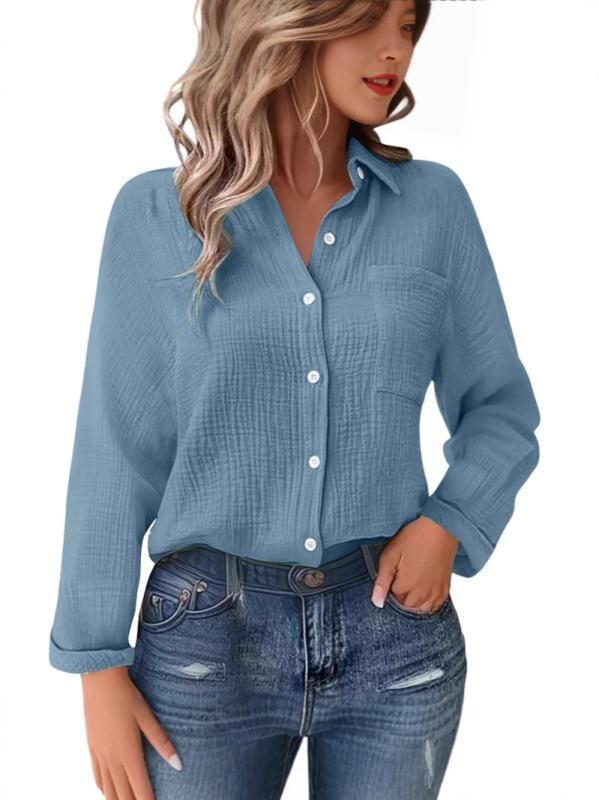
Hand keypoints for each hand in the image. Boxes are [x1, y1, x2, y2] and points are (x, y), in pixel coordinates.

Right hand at [81, 666, 181, 797]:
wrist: (98, 679)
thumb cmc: (126, 695)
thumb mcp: (147, 716)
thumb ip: (161, 742)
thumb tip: (178, 764)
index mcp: (129, 752)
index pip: (140, 789)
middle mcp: (112, 758)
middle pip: (123, 794)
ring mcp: (100, 754)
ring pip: (108, 790)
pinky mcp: (92, 747)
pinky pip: (97, 776)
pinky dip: (104, 789)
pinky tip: (108, 792)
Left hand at [371, 516, 458, 610]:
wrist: (441, 527)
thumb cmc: (414, 537)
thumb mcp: (390, 555)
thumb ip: (382, 581)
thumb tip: (377, 603)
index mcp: (405, 587)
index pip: (392, 602)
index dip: (388, 591)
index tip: (389, 579)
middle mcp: (422, 595)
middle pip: (406, 608)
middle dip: (400, 599)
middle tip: (399, 579)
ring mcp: (435, 593)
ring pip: (420, 610)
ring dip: (413, 603)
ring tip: (410, 584)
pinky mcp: (445, 588)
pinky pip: (435, 606)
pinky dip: (427, 603)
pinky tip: (423, 591)